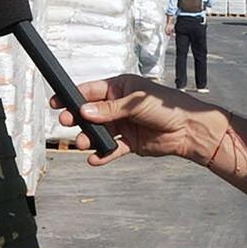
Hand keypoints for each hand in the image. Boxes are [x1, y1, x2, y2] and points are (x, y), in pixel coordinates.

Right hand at [53, 74, 219, 165]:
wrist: (188, 130)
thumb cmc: (166, 107)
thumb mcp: (135, 103)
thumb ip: (109, 109)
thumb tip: (84, 111)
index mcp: (120, 88)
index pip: (91, 91)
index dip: (73, 96)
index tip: (57, 102)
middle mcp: (118, 106)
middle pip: (91, 113)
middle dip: (77, 119)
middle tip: (67, 123)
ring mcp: (123, 125)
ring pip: (99, 132)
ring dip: (89, 138)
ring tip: (82, 143)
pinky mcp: (129, 142)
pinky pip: (111, 149)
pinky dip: (102, 154)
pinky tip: (95, 159)